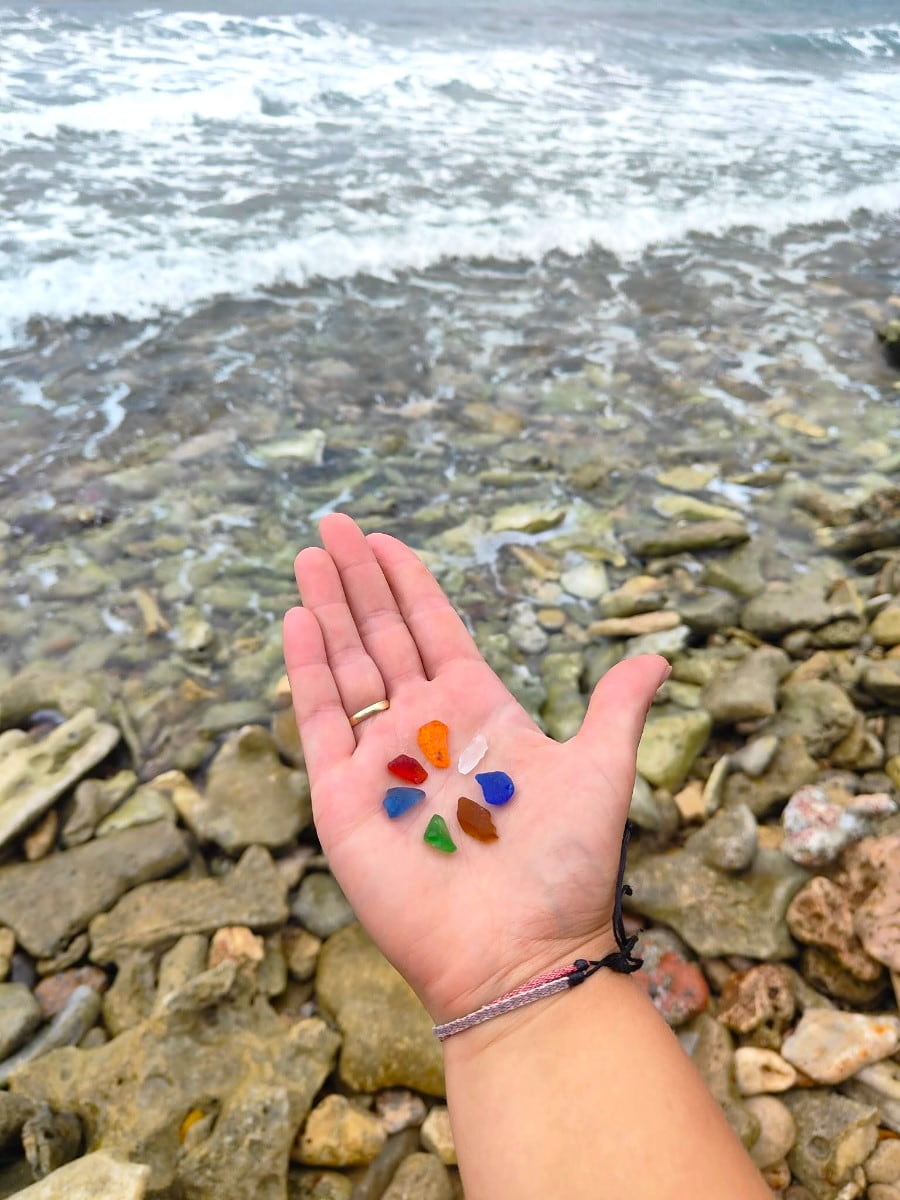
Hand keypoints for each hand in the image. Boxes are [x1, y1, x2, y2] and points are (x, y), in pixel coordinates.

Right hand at [283, 514, 668, 1023]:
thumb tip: (659, 656)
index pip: (435, 629)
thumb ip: (616, 707)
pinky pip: (320, 722)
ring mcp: (381, 760)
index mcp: (479, 711)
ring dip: (326, 609)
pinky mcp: (343, 797)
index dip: (410, 584)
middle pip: (383, 635)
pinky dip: (307, 669)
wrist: (520, 953)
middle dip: (359, 580)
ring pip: (346, 667)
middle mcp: (425, 727)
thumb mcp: (600, 771)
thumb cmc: (564, 867)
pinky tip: (297, 618)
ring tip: (309, 554)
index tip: (386, 538)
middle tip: (333, 524)